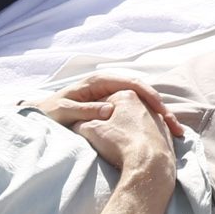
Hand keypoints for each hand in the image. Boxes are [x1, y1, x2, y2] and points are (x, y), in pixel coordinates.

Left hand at [51, 73, 185, 137]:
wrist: (41, 115)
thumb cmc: (50, 113)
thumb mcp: (66, 112)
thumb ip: (86, 110)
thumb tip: (111, 110)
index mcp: (98, 82)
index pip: (131, 83)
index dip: (148, 95)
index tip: (161, 110)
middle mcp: (107, 86)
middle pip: (141, 91)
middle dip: (159, 106)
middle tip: (173, 123)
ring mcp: (110, 95)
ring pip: (141, 101)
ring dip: (157, 115)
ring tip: (172, 130)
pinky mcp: (112, 107)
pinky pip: (135, 110)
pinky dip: (149, 120)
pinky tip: (158, 132)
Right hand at [76, 89, 175, 183]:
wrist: (149, 164)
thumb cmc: (119, 143)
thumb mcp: (91, 130)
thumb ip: (81, 123)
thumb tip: (77, 123)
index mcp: (126, 95)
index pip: (105, 100)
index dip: (94, 113)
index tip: (88, 126)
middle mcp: (146, 103)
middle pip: (123, 111)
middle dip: (113, 121)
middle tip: (104, 136)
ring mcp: (158, 118)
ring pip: (138, 122)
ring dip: (129, 130)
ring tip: (120, 145)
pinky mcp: (167, 133)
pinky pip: (150, 134)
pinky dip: (142, 139)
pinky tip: (136, 150)